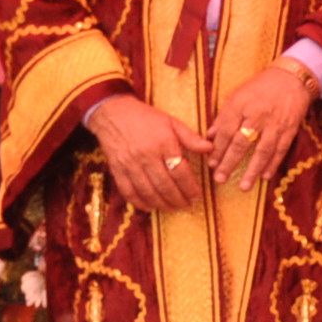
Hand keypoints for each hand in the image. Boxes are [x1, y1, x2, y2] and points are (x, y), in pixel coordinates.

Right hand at [84, 94, 212, 212]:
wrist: (112, 113)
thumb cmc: (145, 118)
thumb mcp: (171, 122)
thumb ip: (190, 137)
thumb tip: (210, 149)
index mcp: (163, 143)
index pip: (180, 172)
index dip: (190, 187)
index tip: (198, 196)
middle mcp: (146, 156)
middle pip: (165, 185)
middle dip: (178, 199)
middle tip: (188, 205)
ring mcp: (129, 164)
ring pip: (147, 191)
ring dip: (162, 204)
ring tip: (173, 208)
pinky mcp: (116, 169)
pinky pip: (128, 191)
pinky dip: (139, 202)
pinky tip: (150, 207)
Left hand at [205, 62, 315, 192]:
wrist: (292, 79)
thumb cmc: (261, 87)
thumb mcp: (237, 96)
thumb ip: (224, 117)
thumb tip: (210, 136)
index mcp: (241, 106)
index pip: (226, 131)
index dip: (217, 149)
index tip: (211, 164)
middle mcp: (258, 116)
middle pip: (241, 143)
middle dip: (230, 163)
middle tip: (220, 179)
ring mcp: (276, 124)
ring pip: (262, 150)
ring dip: (252, 169)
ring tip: (243, 186)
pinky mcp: (290, 129)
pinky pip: (280, 149)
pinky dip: (273, 164)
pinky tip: (265, 176)